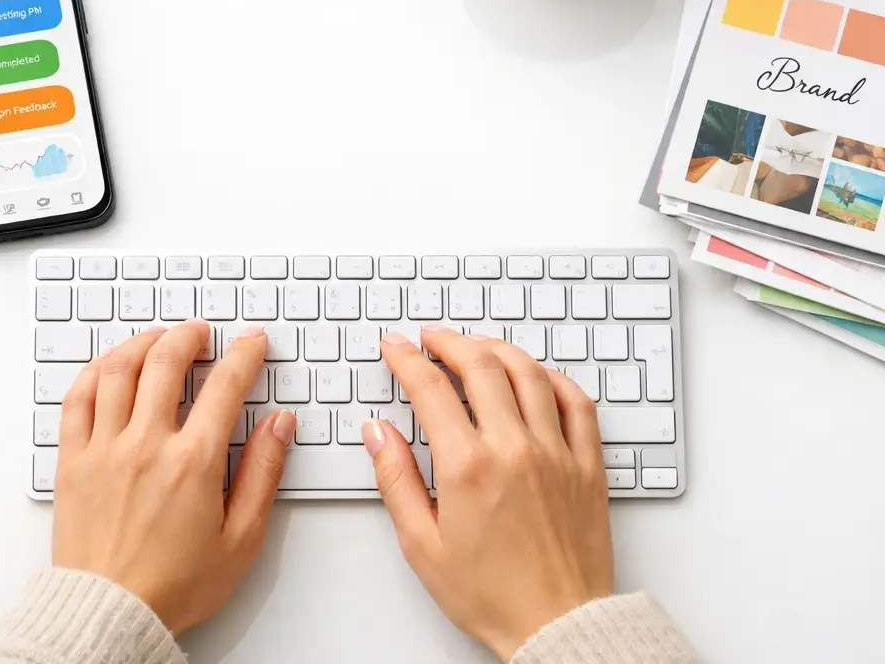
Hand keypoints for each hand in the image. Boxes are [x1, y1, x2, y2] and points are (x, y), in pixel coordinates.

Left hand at [52, 321, 295, 634]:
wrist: (107, 617)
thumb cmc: (173, 586)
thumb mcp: (241, 537)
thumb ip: (264, 472)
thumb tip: (280, 425)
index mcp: (192, 463)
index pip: (225, 385)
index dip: (244, 354)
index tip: (251, 343)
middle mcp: (146, 446)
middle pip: (167, 361)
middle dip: (190, 335)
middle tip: (202, 333)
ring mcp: (104, 449)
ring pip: (120, 369)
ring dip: (144, 342)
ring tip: (160, 338)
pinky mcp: (72, 461)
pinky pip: (77, 398)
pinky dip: (95, 370)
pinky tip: (111, 365)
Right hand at [364, 327, 612, 659]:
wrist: (558, 626)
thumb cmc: (492, 595)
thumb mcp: (422, 544)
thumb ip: (396, 480)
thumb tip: (377, 433)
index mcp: (469, 467)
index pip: (431, 388)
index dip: (407, 358)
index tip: (395, 348)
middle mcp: (514, 448)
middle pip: (480, 364)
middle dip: (449, 341)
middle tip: (432, 339)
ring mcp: (555, 451)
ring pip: (527, 372)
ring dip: (496, 348)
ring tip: (476, 347)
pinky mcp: (586, 463)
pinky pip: (576, 401)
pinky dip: (552, 377)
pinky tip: (534, 376)